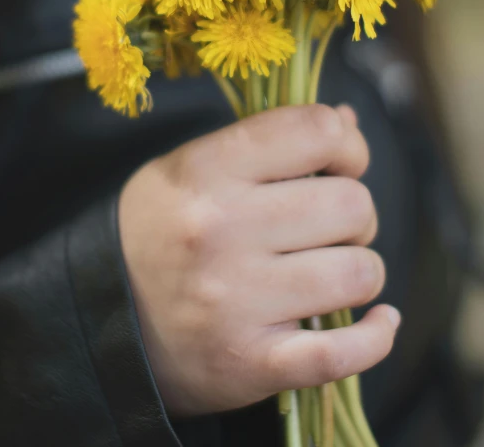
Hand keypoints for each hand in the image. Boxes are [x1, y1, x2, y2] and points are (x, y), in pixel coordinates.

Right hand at [118, 104, 399, 416]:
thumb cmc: (161, 229)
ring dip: (360, 271)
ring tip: (333, 272)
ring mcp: (235, 299)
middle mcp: (221, 230)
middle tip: (331, 227)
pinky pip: (343, 353)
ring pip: (359, 272)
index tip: (341, 165)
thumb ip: (269, 140)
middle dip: (356, 214)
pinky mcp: (249, 361)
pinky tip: (380, 323)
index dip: (348, 145)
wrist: (103, 315)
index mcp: (208, 169)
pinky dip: (375, 339)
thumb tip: (347, 122)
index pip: (318, 131)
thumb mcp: (194, 166)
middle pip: (352, 204)